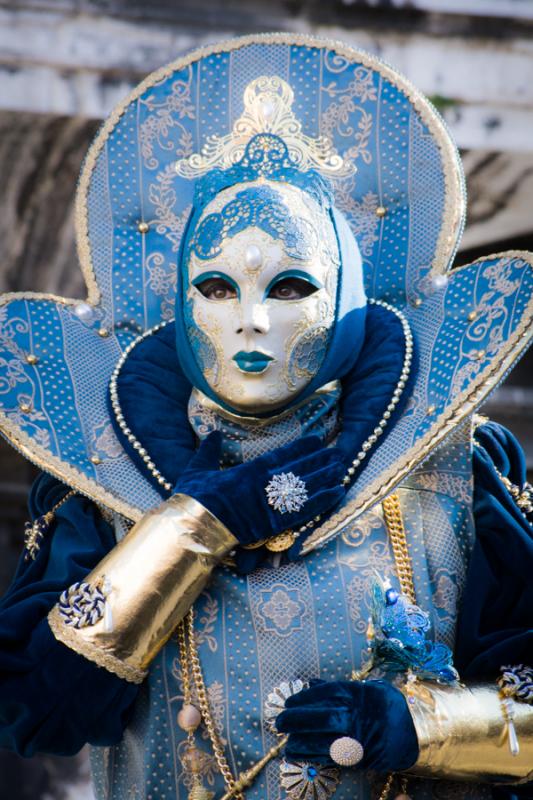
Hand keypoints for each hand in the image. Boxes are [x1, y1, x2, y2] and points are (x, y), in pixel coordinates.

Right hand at [173, 433, 345, 545]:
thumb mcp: (197, 469)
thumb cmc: (192, 499)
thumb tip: (213, 434)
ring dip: (326, 478)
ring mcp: (271, 504)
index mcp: (248, 470)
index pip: (281, 455)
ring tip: (343, 470)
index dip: (301, 447)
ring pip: (306, 488)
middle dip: (320, 461)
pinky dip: (323, 501)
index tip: (317, 439)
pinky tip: (337, 493)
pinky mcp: (275, 525)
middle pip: (299, 470)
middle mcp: (264, 484)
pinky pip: (305, 511)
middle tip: (339, 454)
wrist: (192, 527)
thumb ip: (208, 450)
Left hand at [276, 679, 418, 771]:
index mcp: (358, 693)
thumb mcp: (367, 688)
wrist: (413, 732)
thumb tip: (312, 683)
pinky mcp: (358, 756)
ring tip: (285, 740)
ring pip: (323, 738)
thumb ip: (339, 687)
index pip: (326, 692)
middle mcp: (357, 714)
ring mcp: (358, 736)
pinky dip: (310, 755)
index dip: (304, 697)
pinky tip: (296, 753)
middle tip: (279, 721)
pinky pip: (329, 756)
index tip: (289, 701)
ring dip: (300, 740)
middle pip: (321, 716)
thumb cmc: (387, 705)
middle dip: (297, 719)